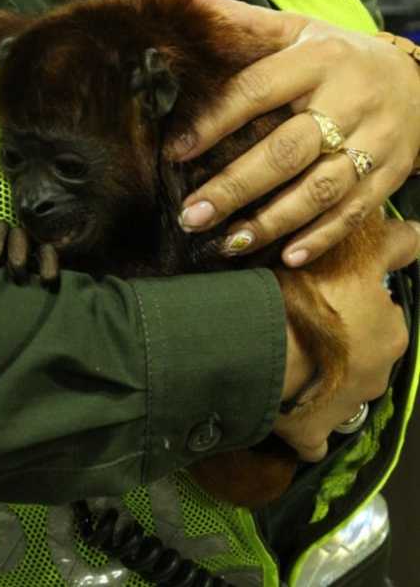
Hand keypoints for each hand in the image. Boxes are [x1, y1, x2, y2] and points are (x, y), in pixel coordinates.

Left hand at [170, 0, 419, 266]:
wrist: (419, 81)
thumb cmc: (339, 57)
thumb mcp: (298, 30)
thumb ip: (243, 22)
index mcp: (317, 59)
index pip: (256, 91)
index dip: (213, 122)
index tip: (174, 150)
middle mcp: (348, 100)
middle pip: (285, 150)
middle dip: (235, 186)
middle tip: (191, 214)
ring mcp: (375, 141)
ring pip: (320, 188)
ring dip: (272, 220)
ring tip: (227, 242)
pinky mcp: (391, 173)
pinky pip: (355, 211)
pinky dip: (321, 236)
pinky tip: (286, 257)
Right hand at [274, 219, 418, 461]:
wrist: (263, 346)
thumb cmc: (309, 295)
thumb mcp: (358, 256)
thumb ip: (393, 245)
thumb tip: (419, 231)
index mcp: (390, 333)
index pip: (385, 315)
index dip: (362, 303)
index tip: (336, 297)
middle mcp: (378, 375)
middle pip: (363, 355)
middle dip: (344, 344)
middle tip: (307, 324)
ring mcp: (346, 408)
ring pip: (340, 390)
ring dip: (323, 378)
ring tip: (289, 359)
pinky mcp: (313, 435)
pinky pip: (313, 434)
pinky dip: (306, 424)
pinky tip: (288, 408)